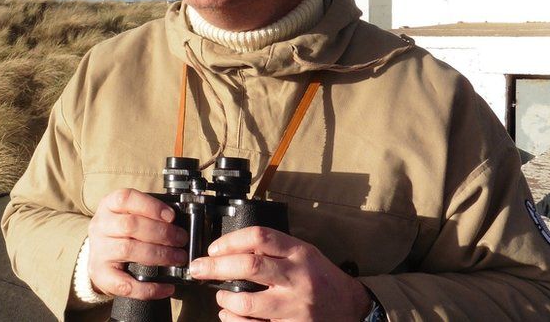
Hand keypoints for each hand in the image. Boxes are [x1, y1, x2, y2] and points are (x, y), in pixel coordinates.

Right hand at [87, 188, 188, 299]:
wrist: (100, 257)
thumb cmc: (122, 233)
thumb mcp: (129, 214)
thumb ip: (148, 214)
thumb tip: (178, 221)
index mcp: (108, 206)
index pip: (125, 198)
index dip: (150, 206)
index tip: (172, 216)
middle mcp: (100, 226)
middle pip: (130, 225)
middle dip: (162, 233)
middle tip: (181, 240)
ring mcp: (98, 251)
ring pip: (128, 250)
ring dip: (159, 255)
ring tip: (178, 258)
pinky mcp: (100, 275)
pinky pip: (125, 284)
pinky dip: (149, 288)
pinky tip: (166, 287)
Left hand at [187, 226, 370, 320]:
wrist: (351, 308)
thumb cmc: (321, 277)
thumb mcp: (303, 253)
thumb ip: (275, 248)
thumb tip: (232, 247)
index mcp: (299, 253)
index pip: (260, 236)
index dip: (230, 240)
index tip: (213, 248)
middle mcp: (298, 278)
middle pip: (250, 266)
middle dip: (216, 267)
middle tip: (198, 268)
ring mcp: (295, 306)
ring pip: (248, 302)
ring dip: (225, 299)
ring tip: (220, 297)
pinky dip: (234, 321)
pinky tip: (229, 315)